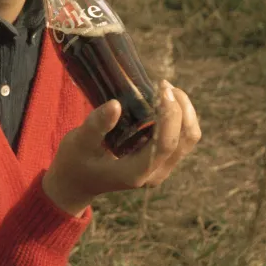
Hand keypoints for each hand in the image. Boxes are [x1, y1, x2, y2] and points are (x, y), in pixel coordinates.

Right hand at [42, 80, 200, 216]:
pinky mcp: (161, 161)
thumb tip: (116, 104)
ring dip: (184, 111)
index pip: (166, 144)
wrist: (76, 181)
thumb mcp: (79, 141)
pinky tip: (162, 101)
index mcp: (135, 172)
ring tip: (165, 89)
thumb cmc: (75, 160)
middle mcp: (154, 174)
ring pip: (189, 138)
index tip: (162, 89)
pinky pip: (182, 138)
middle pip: (186, 139)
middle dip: (181, 108)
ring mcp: (160, 169)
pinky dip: (179, 117)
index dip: (170, 115)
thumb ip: (97, 125)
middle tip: (163, 84)